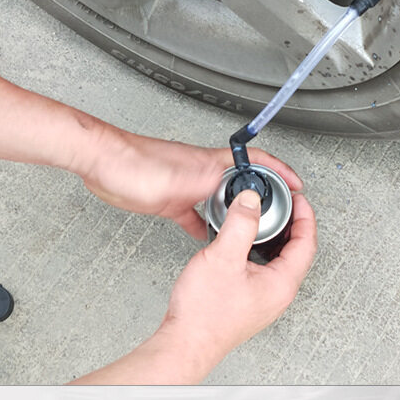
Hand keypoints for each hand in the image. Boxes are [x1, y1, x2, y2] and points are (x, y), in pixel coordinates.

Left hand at [74, 124, 302, 238]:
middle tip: (280, 210)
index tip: (297, 184)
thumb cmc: (135, 165)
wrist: (102, 163)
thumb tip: (238, 193)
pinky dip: (204, 226)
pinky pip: (194, 214)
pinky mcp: (170, 199)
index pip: (257, 163)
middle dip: (263, 196)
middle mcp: (202, 173)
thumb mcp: (181, 180)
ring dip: (234, 213)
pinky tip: (206, 236)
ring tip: (249, 229)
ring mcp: (187, 186)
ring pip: (220, 200)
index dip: (281, 171)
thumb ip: (210, 185)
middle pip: (241, 183)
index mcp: (211, 165)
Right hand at [159, 190, 316, 374]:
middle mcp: (278, 294)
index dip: (305, 216)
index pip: (307, 243)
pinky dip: (260, 250)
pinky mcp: (250, 302)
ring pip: (279, 261)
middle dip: (293, 224)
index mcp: (282, 283)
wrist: (185, 343)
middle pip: (297, 251)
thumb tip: (252, 202)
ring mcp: (264, 300)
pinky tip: (243, 244)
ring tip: (263, 218)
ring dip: (275, 237)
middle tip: (285, 204)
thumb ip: (240, 224)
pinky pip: (264, 270)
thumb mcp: (223, 257)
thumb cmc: (204, 313)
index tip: (298, 198)